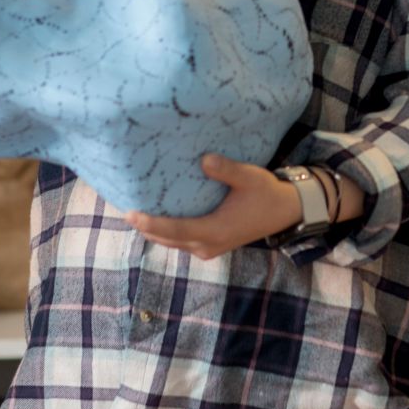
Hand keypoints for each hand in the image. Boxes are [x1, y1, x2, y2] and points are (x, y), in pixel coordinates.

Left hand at [124, 154, 302, 259]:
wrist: (285, 212)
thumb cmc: (266, 193)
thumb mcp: (249, 177)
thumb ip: (226, 170)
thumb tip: (203, 159)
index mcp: (215, 231)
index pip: (175, 230)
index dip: (152, 224)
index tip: (132, 214)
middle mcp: (207, 245)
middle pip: (167, 239)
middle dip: (145, 227)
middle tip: (123, 208)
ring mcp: (208, 248)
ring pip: (172, 242)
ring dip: (153, 230)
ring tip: (134, 212)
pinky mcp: (209, 245)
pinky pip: (180, 240)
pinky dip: (166, 231)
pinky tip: (156, 216)